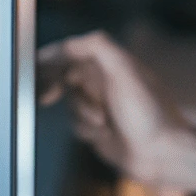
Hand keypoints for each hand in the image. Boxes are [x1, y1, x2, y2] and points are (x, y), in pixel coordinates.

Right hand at [37, 30, 190, 184]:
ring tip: (102, 122)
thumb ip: (99, 47)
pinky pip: (77, 124)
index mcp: (113, 63)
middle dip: (57, 85)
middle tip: (46, 95)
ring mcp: (103, 105)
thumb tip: (71, 41)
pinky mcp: (99, 128)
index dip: (52, 56)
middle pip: (67, 75)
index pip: (74, 51)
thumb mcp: (125, 70)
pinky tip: (103, 135)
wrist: (163, 154)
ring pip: (70, 102)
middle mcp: (107, 81)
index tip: (32, 64)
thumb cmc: (149, 113)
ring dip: (81, 113)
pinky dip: (85, 129)